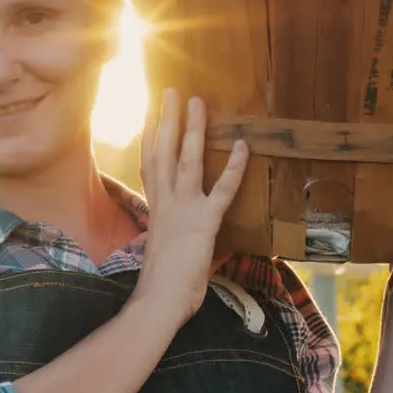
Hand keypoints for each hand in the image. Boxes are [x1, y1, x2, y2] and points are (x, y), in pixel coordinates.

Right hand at [131, 89, 249, 327]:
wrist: (159, 301)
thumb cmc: (163, 284)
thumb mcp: (169, 253)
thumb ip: (178, 238)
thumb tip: (186, 242)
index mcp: (156, 208)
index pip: (150, 164)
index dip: (150, 136)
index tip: (150, 113)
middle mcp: (165, 202)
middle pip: (162, 152)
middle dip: (165, 119)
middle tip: (170, 91)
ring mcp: (183, 209)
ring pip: (185, 160)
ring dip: (191, 129)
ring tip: (195, 102)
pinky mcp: (204, 221)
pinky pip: (222, 190)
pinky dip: (233, 167)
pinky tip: (243, 145)